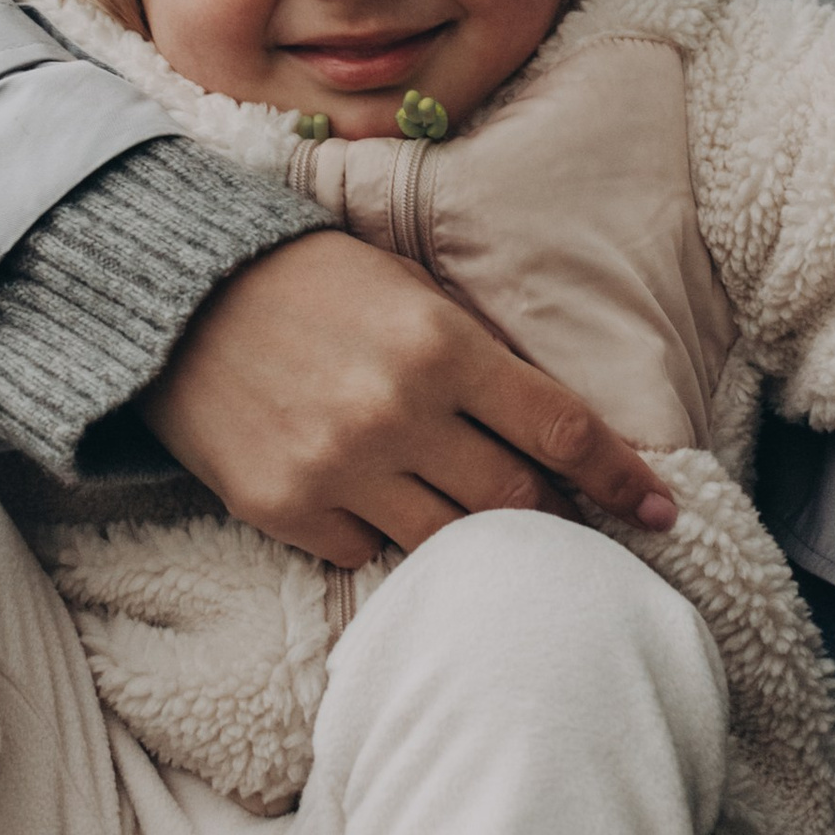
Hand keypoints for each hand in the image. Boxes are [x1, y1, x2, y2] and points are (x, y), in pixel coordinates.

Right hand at [139, 235, 677, 569]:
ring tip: (486, 530)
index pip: (563, 433)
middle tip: (576, 530)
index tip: (659, 510)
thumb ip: (478, 354)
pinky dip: (385, 538)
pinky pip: (368, 554)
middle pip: (518, 503)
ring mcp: (339, 470)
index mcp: (441, 346)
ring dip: (477, 540)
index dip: (624, 480)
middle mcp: (398, 415)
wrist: (175, 297)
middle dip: (559, 522)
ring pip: (449, 543)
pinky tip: (380, 507)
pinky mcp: (285, 510)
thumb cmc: (306, 280)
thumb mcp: (408, 287)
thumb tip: (554, 427)